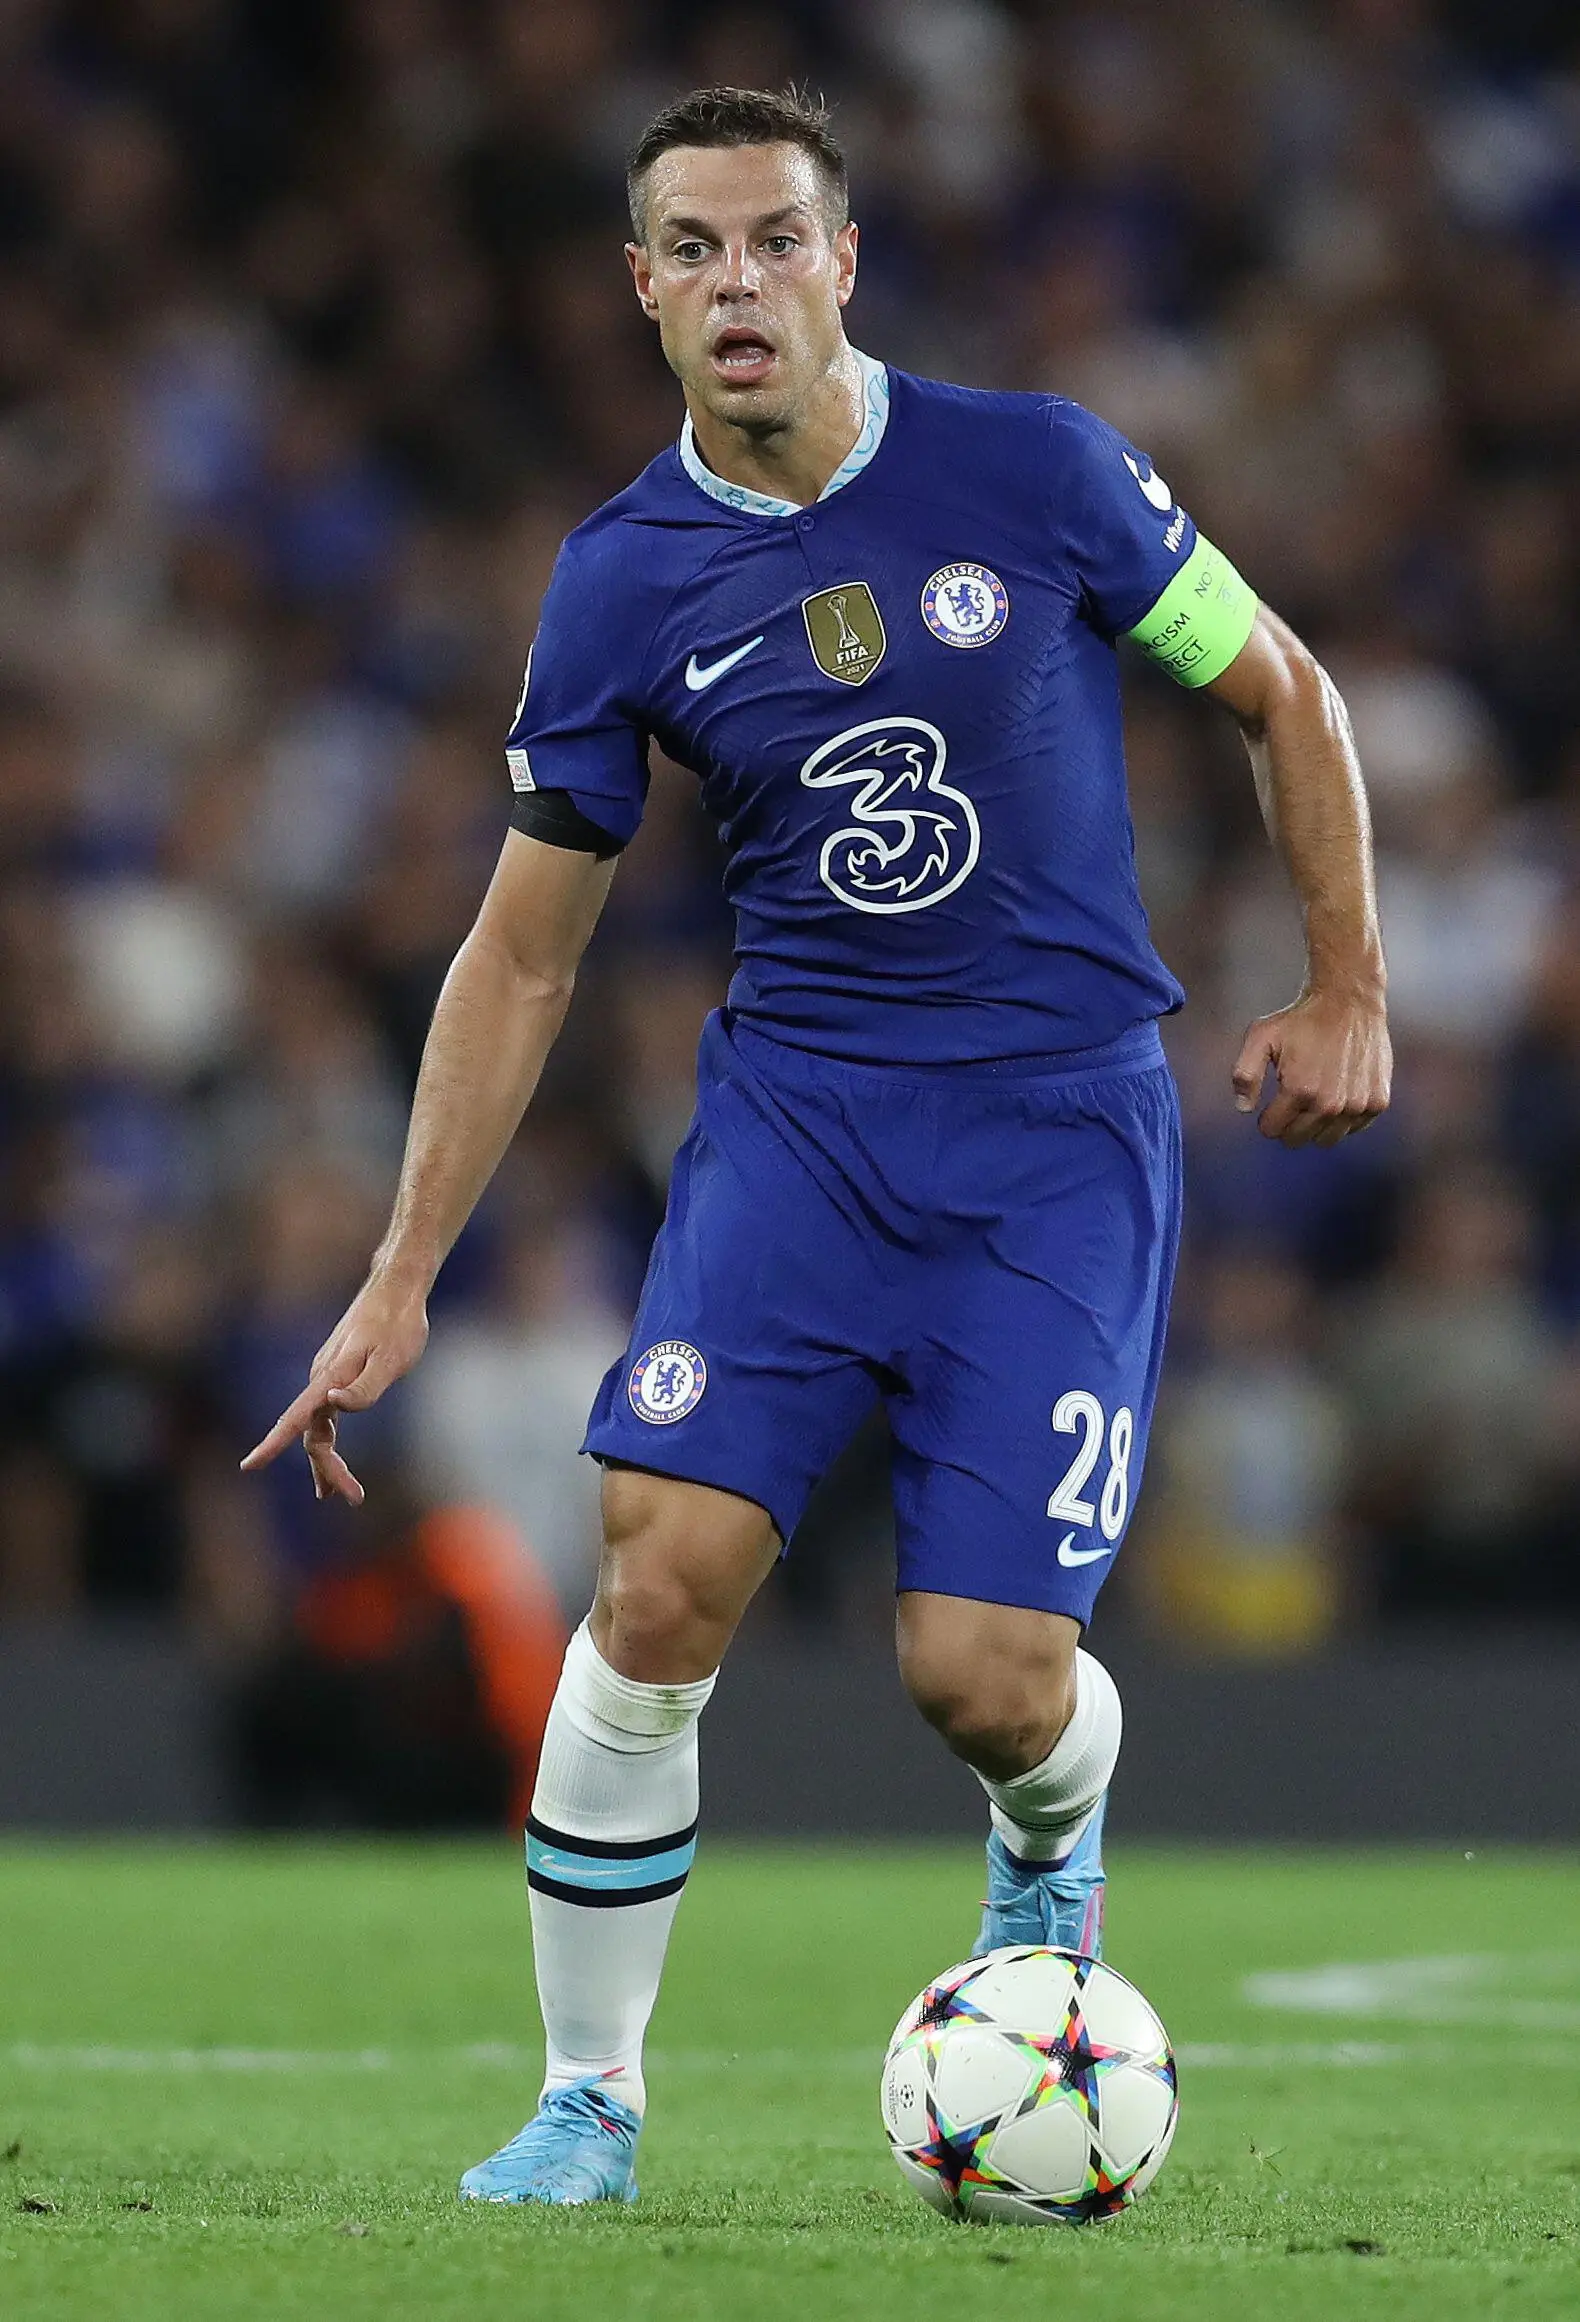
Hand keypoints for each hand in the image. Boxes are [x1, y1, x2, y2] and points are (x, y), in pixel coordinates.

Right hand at [239, 1273, 429, 1504]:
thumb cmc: (399, 1324)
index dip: (272, 1444)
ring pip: (318, 1429)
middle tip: (353, 1498)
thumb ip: (365, 1387)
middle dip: (327, 1470)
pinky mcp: (337, 1375)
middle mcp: (321, 1379)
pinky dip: (328, 1443)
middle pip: (312, 1435)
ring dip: (326, 1462)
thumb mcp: (391, 1358)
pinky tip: (331, 1458)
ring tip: (336, 1494)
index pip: (295, 1418)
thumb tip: (333, 1405)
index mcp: (329, 1377)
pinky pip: (324, 1418)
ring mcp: (327, 1377)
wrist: (398, 1289)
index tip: (249, 1466)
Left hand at [1232, 988, 1391, 1148]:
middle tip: (1293, 1099)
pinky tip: (1338, 1093)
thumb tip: (1243, 1109)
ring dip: (1316, 1125)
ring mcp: (1357, 1105)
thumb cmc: (1302, 1018)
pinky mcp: (1377, 1102)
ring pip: (1326, 1139)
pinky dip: (1343, 1119)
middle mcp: (1330, 1104)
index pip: (1272, 1130)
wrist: (1349, 1000)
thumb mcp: (1261, 1036)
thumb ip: (1245, 1074)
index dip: (1267, 1117)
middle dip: (1289, 1123)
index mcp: (1299, 1091)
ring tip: (1316, 1096)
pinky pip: (1353, 1129)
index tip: (1273, 1101)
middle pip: (1298, 1138)